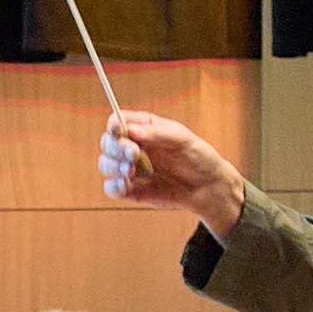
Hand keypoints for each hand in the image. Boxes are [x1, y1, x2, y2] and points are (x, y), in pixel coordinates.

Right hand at [98, 111, 249, 238]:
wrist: (207, 186)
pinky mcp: (131, 190)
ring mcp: (129, 169)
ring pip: (105, 165)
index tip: (120, 132)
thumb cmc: (197, 156)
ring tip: (133, 171)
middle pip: (107, 143)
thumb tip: (130, 130)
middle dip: (116, 148)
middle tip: (134, 154)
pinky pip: (111, 188)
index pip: (117, 122)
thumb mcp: (182, 139)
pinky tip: (127, 185)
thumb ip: (156, 133)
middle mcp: (131, 146)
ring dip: (114, 166)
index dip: (114, 126)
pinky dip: (114, 186)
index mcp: (142, 128)